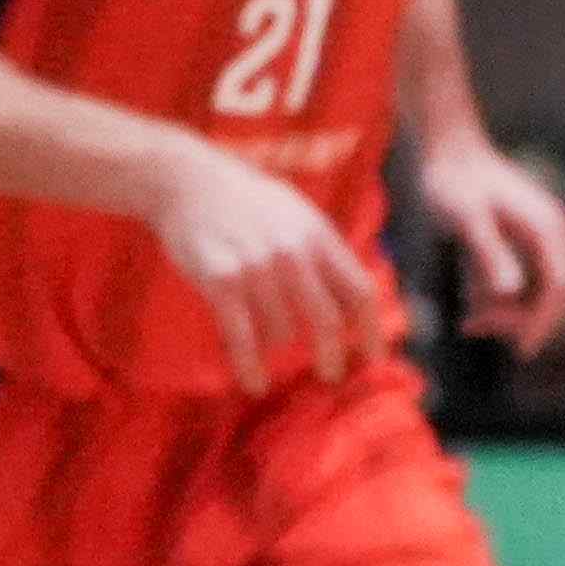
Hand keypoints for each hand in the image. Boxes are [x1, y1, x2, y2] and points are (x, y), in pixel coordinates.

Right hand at [148, 135, 380, 389]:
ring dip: (275, 341)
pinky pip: (243, 338)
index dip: (371, 332)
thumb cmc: (249, 205)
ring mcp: (258, 267)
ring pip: (281, 332)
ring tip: (261, 331)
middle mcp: (293, 253)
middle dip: (332, 356)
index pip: (360, 292)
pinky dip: (250, 367)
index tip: (375, 359)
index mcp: (319, 237)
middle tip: (331, 376)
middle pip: (328, 321)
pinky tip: (255, 384)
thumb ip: (326, 257)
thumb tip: (354, 307)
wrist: (189, 181)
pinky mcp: (222, 280)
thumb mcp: (298, 217)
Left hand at [422, 132, 564, 357]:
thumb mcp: (468, 218)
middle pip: (550, 296)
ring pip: (533, 294)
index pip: (559, 287)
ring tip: (468, 320)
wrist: (449, 151)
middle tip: (473, 328)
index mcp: (548, 228)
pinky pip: (520, 284)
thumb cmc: (455, 180)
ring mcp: (541, 240)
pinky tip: (471, 308)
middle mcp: (553, 235)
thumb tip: (510, 292)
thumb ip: (490, 253)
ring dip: (504, 313)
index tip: (521, 351)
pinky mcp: (524, 245)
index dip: (542, 322)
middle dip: (516, 319)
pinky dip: (498, 300)